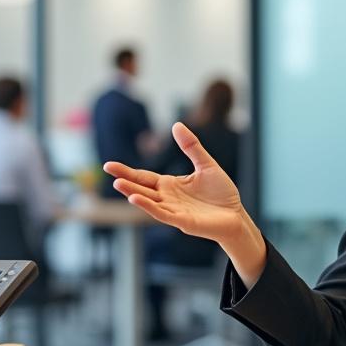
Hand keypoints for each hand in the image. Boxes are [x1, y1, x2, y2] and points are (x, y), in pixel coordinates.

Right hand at [105, 122, 265, 280]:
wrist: (236, 216)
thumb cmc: (222, 194)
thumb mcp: (206, 165)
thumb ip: (191, 147)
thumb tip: (177, 124)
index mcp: (170, 185)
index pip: (144, 177)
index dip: (127, 171)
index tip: (109, 165)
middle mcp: (167, 198)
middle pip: (141, 188)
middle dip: (125, 180)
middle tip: (108, 169)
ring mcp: (173, 211)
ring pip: (149, 201)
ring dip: (133, 193)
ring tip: (118, 184)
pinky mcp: (182, 222)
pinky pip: (162, 214)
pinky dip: (149, 207)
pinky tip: (136, 199)